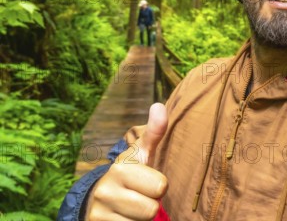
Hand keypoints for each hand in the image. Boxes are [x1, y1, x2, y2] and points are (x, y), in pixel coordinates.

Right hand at [85, 103, 167, 220]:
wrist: (96, 198)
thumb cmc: (128, 173)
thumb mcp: (140, 153)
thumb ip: (154, 132)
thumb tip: (159, 106)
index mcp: (121, 168)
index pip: (160, 186)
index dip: (159, 186)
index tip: (147, 181)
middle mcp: (106, 190)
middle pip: (151, 209)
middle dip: (151, 204)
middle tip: (140, 196)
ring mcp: (99, 213)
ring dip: (141, 218)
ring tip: (131, 208)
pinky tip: (124, 218)